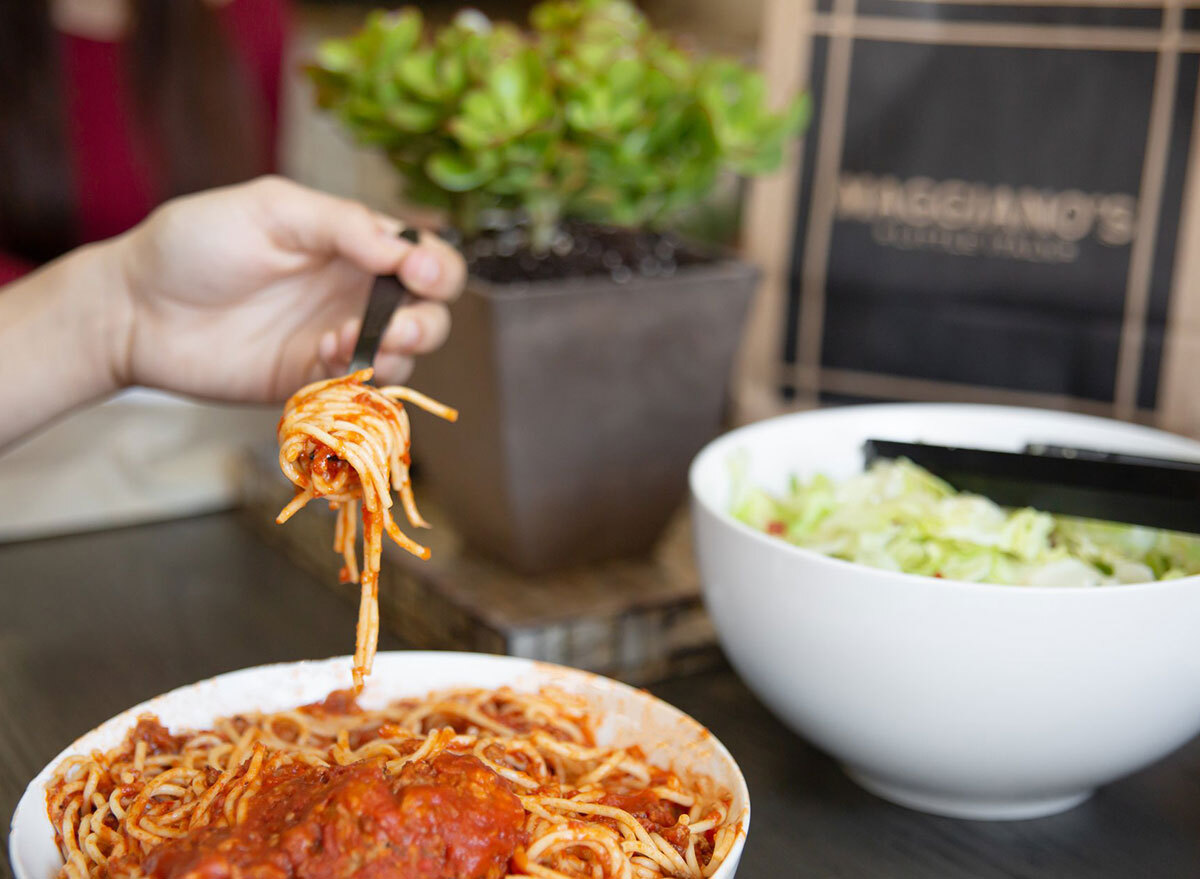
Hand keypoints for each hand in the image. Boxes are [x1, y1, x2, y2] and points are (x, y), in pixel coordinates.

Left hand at [114, 175, 465, 401]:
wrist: (136, 310)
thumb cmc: (196, 244)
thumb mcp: (272, 210)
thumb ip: (342, 225)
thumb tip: (403, 250)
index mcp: (354, 243)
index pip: (425, 256)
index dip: (436, 267)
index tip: (418, 274)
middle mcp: (356, 293)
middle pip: (431, 313)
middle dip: (428, 321)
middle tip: (400, 326)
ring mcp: (339, 340)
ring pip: (407, 357)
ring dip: (397, 353)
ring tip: (349, 343)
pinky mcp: (314, 383)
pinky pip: (363, 391)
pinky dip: (359, 380)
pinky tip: (321, 360)